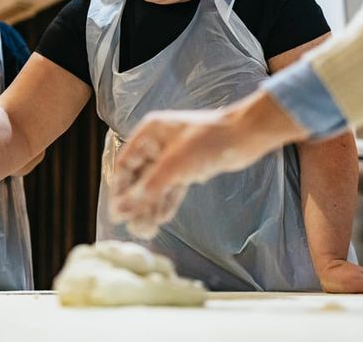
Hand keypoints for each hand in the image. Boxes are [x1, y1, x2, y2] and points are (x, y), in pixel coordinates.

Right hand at [109, 108, 263, 236]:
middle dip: (137, 203)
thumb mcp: (173, 167)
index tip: (117, 214)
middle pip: (139, 177)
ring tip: (147, 230)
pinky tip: (161, 219)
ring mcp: (174, 155)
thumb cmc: (208, 140)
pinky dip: (166, 202)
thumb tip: (121, 211)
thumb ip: (147, 190)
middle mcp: (158, 142)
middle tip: (135, 228)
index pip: (124, 165)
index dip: (119, 190)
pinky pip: (171, 187)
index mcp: (149, 133)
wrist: (245, 135)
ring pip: (155, 184)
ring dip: (150, 206)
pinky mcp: (189, 166)